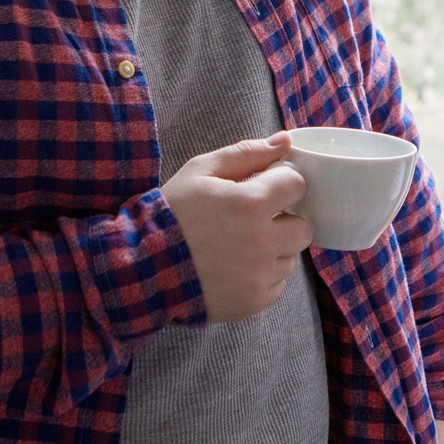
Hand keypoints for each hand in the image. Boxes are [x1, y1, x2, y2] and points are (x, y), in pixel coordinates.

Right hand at [161, 132, 312, 323]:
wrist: (140, 268)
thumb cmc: (172, 213)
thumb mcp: (201, 172)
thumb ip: (247, 153)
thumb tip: (286, 141)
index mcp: (250, 204)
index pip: (297, 185)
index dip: (281, 184)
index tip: (265, 190)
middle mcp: (261, 242)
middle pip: (303, 227)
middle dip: (284, 220)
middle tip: (254, 221)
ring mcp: (259, 276)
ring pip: (291, 258)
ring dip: (274, 250)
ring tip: (239, 247)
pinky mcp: (253, 302)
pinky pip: (278, 285)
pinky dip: (263, 277)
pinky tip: (235, 268)